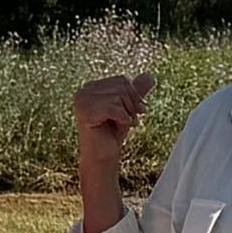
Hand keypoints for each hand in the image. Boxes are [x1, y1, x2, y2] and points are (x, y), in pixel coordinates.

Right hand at [71, 72, 154, 223]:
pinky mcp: (85, 113)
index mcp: (91, 87)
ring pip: (118, 96)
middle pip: (121, 85)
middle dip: (131, 104)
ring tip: (122, 125)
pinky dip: (123, 118)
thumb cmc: (112, 133)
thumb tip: (149, 75)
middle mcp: (83, 91)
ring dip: (127, 113)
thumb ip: (135, 91)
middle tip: (129, 120)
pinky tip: (120, 128)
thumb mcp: (127, 109)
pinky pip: (114, 107)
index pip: (121, 80)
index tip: (135, 112)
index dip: (134, 96)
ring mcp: (82, 102)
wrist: (103, 157)